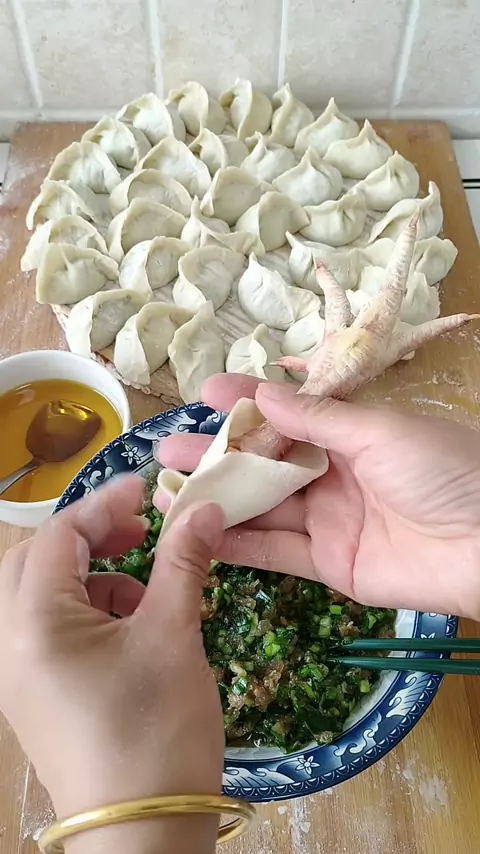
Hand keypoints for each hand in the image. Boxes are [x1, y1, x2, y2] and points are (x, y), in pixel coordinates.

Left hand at [0, 477, 224, 853]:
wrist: (144, 836)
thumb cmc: (155, 728)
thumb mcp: (173, 635)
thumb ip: (182, 561)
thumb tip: (205, 508)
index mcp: (34, 622)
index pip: (60, 536)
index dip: (105, 505)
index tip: (148, 492)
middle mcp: (10, 644)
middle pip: (35, 560)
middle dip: (87, 536)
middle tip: (137, 532)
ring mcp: (17, 675)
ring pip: (39, 596)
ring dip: (88, 575)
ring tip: (142, 591)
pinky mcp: (34, 697)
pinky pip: (47, 632)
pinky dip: (86, 613)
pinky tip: (130, 630)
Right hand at [156, 375, 479, 620]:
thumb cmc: (443, 472)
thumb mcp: (381, 433)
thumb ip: (319, 419)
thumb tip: (261, 394)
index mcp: (351, 433)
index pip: (288, 413)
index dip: (247, 403)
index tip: (203, 394)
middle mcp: (333, 474)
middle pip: (264, 464)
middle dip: (216, 456)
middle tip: (166, 451)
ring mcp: (328, 520)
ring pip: (262, 508)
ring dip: (217, 501)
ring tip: (166, 493)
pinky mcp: (328, 564)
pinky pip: (275, 552)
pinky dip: (237, 545)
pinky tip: (199, 534)